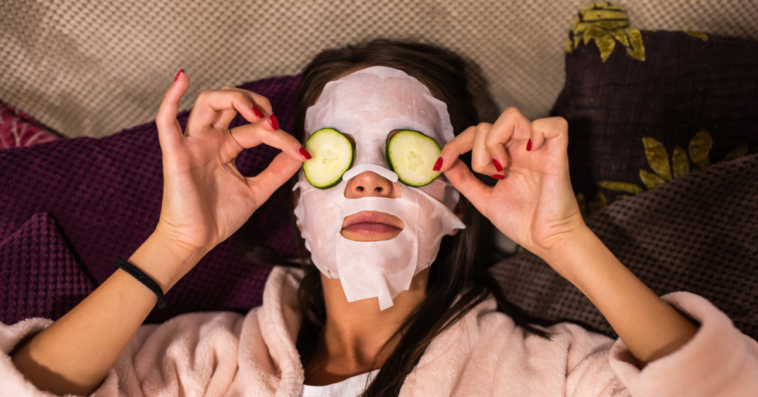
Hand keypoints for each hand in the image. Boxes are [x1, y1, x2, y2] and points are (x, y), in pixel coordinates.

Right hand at [153, 70, 307, 276]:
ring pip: (208, 102)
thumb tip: (303, 153)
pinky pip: (165, 120)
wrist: (196, 242)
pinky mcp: (175, 153)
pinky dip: (171, 96)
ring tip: (256, 112)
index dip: (281, 135)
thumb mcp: (258, 191)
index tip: (301, 151)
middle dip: (255, 103)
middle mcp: (210, 140)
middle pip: (230, 102)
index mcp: (227, 147)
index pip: (256, 128)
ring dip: (233, 98)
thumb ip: (278, 171)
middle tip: (273, 120)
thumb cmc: (219, 218)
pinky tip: (182, 78)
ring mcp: (193, 144)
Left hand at [438, 108, 584, 267]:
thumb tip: (444, 163)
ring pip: (511, 116)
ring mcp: (538, 149)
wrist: (546, 242)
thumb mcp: (484, 200)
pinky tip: (530, 152)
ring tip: (504, 168)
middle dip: (478, 150)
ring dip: (497, 141)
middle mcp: (520, 149)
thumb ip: (465, 181)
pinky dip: (537, 132)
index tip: (443, 163)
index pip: (477, 134)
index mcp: (506, 156)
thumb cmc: (523, 223)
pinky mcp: (558, 154)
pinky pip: (553, 124)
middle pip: (487, 124)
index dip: (455, 144)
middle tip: (492, 175)